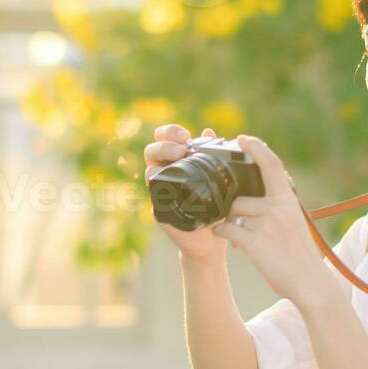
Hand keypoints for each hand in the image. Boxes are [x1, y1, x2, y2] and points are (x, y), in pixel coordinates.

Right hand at [144, 123, 228, 261]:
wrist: (213, 237)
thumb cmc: (215, 203)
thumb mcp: (218, 177)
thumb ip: (212, 154)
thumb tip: (209, 132)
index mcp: (176, 160)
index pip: (164, 138)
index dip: (170, 132)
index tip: (185, 135)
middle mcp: (164, 173)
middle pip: (152, 150)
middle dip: (164, 146)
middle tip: (181, 149)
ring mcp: (159, 191)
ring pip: (149, 172)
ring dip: (159, 165)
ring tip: (176, 164)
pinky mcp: (160, 211)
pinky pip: (153, 199)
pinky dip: (158, 192)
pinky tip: (165, 187)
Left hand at [211, 135, 334, 305]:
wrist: (310, 282)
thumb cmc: (300, 254)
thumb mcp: (294, 222)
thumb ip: (277, 206)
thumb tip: (253, 196)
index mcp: (288, 199)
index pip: (272, 164)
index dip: (256, 147)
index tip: (242, 138)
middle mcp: (278, 207)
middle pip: (241, 195)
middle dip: (233, 206)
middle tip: (233, 215)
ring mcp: (265, 224)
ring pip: (232, 212)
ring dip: (229, 222)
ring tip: (239, 237)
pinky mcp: (254, 242)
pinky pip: (226, 229)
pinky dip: (222, 233)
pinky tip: (229, 240)